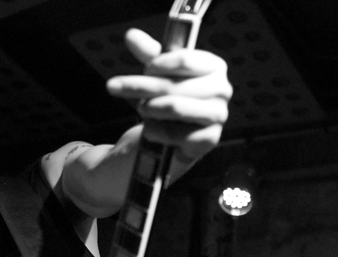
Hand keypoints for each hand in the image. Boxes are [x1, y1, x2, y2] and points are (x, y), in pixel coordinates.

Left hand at [106, 28, 231, 161]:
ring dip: (150, 108)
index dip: (159, 64)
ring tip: (141, 108)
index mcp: (214, 66)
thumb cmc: (171, 95)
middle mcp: (222, 89)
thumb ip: (148, 53)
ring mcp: (218, 115)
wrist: (177, 133)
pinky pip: (176, 134)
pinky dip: (156, 131)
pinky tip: (149, 129)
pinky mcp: (209, 139)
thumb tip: (131, 35)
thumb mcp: (159, 71)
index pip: (185, 60)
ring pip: (175, 108)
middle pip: (174, 85)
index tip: (145, 69)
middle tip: (114, 87)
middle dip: (142, 87)